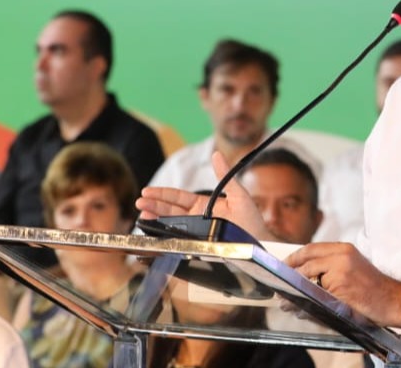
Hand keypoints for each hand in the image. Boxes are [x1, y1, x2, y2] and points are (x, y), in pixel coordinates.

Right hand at [136, 152, 268, 239]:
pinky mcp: (198, 246)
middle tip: (139, 203)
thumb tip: (216, 154)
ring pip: (171, 225)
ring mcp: (197, 233)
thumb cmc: (252, 220)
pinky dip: (165, 239)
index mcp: (204, 205)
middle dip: (154, 206)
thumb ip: (225, 176)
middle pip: (170, 211)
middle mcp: (197, 219)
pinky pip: (179, 242)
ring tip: (142, 216)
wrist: (261, 244)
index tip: (147, 191)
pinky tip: (154, 235)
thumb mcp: (240, 195)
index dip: (163, 194)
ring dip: (155, 220)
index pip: (179, 198)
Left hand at [286, 242, 400, 326]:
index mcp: (344, 249)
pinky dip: (307, 303)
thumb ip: (331, 266)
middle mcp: (342, 256)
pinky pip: (317, 296)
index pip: (311, 249)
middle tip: (280, 286)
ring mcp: (341, 272)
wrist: (394, 300)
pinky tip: (302, 310)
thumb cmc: (373, 288)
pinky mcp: (341, 289)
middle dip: (291, 274)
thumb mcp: (353, 267)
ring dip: (295, 291)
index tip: (284, 266)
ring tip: (287, 302)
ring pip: (308, 279)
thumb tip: (302, 273)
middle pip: (306, 262)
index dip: (294, 257)